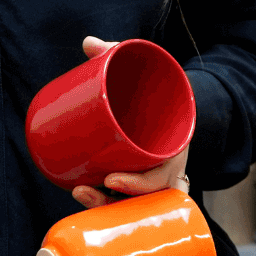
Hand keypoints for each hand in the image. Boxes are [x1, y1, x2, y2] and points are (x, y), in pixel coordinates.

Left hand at [70, 36, 191, 209]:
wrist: (171, 101)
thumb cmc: (156, 88)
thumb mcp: (144, 71)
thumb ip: (119, 54)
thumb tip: (89, 43)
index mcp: (175, 147)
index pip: (165, 177)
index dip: (140, 185)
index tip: (111, 179)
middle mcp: (168, 169)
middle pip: (146, 202)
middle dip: (113, 202)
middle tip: (83, 190)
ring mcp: (154, 178)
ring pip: (136, 208)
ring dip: (108, 209)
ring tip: (79, 193)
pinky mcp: (139, 182)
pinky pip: (129, 205)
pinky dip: (112, 213)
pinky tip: (89, 209)